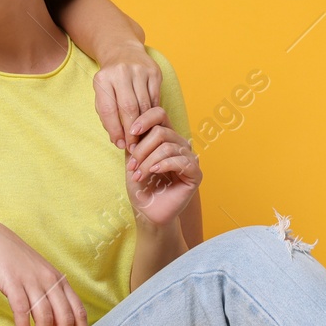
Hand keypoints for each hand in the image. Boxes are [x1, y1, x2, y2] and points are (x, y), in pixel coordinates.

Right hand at [0, 220, 89, 325]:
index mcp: (60, 282)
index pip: (79, 312)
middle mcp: (50, 282)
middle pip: (65, 320)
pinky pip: (22, 310)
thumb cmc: (17, 263)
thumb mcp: (41, 278)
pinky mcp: (13, 283)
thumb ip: (51, 298)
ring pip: (45, 319)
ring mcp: (32, 282)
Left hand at [92, 47, 161, 149]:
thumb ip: (107, 117)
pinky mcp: (154, 72)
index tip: (120, 145)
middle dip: (131, 131)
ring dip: (144, 125)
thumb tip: (119, 141)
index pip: (109, 109)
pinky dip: (153, 113)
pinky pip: (155, 98)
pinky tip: (150, 122)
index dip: (115, 130)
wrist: (123, 52)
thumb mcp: (102, 94)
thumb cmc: (111, 80)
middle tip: (134, 146)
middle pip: (128, 108)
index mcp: (103, 78)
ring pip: (144, 105)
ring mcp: (139, 70)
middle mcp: (121, 72)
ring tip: (142, 138)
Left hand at [125, 107, 200, 226]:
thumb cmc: (141, 186)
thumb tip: (131, 124)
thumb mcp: (133, 159)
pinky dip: (163, 166)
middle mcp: (179, 144)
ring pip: (167, 147)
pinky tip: (153, 173)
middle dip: (141, 149)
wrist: (147, 211)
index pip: (159, 114)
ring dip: (148, 161)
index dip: (144, 119)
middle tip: (132, 166)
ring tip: (138, 175)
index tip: (130, 134)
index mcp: (165, 137)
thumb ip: (135, 141)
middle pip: (161, 131)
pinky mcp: (195, 174)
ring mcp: (189, 158)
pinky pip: (180, 161)